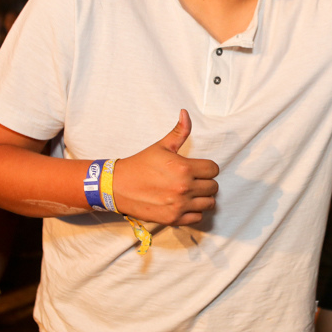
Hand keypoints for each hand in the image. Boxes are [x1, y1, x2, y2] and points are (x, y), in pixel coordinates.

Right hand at [112, 109, 218, 225]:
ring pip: (209, 203)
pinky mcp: (173, 218)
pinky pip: (198, 217)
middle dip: (206, 182)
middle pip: (213, 187)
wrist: (118, 186)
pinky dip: (194, 212)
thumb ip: (179, 131)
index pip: (214, 169)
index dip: (208, 168)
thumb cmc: (140, 164)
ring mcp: (179, 205)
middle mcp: (184, 188)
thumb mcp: (161, 146)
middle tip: (194, 180)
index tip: (199, 169)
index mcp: (184, 168)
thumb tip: (185, 113)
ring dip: (202, 197)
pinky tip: (185, 203)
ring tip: (191, 192)